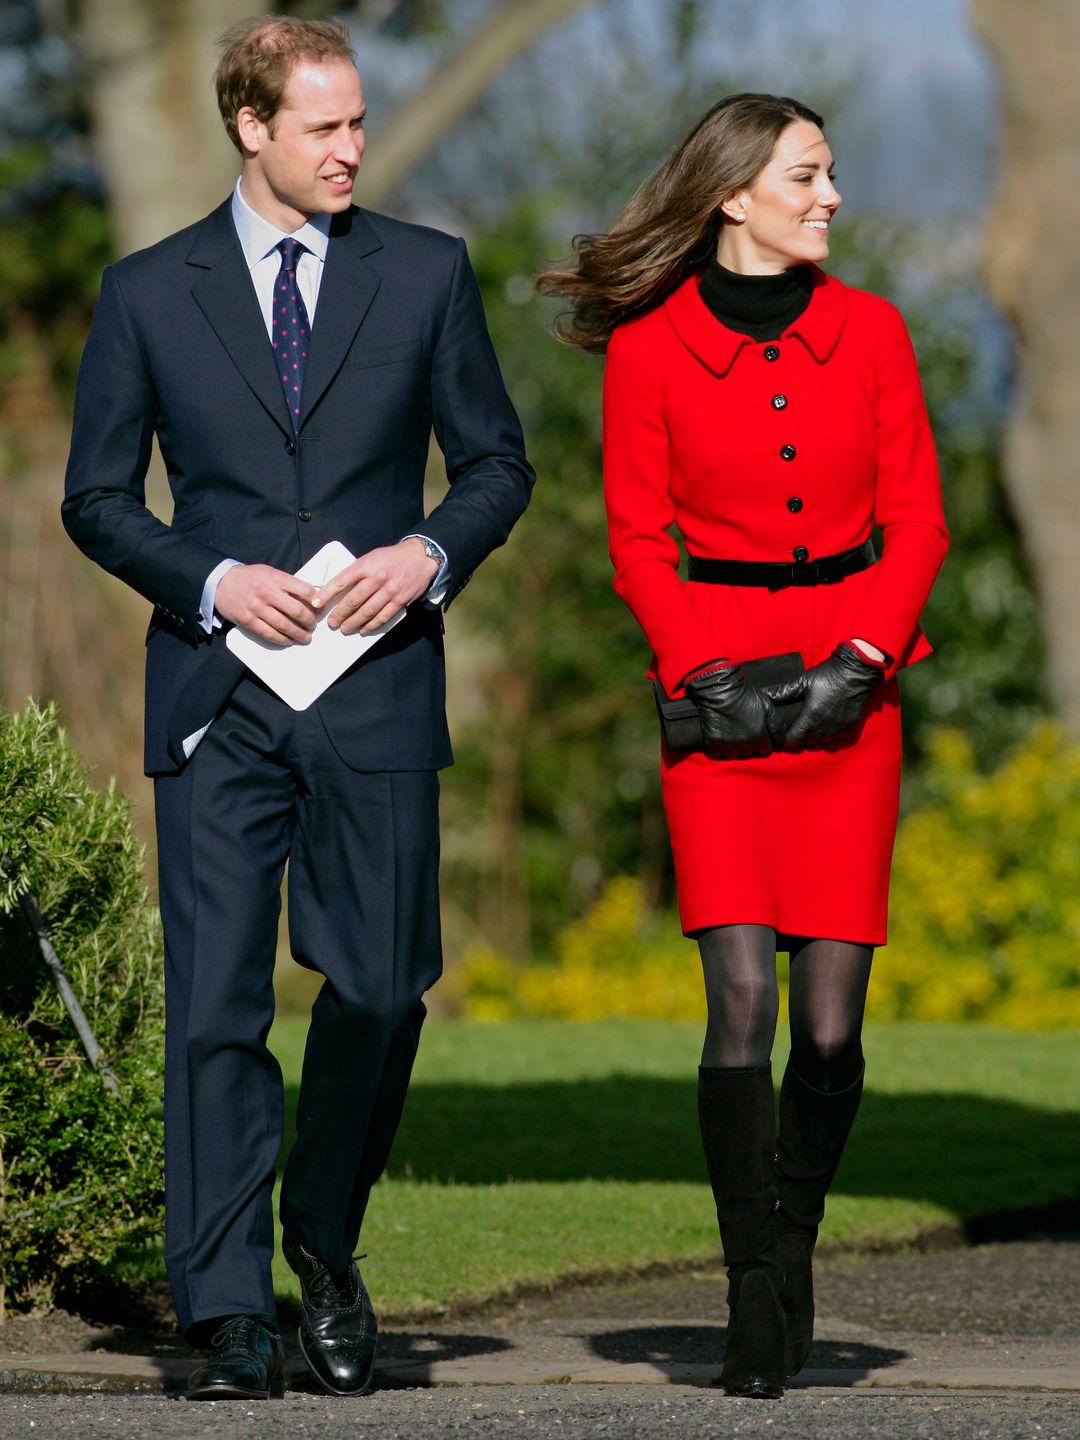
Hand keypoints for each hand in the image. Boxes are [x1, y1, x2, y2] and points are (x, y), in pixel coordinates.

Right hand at [214, 563, 321, 645]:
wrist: (221, 582)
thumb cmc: (250, 577)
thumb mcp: (270, 572)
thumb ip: (288, 583)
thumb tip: (310, 598)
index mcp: (275, 578)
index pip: (304, 590)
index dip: (316, 601)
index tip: (320, 608)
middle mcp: (267, 592)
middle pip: (296, 611)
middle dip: (309, 621)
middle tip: (313, 626)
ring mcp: (257, 608)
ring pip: (284, 625)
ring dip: (298, 634)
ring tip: (306, 637)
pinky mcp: (248, 620)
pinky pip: (269, 634)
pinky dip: (282, 639)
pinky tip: (289, 640)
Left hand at [320, 538, 440, 635]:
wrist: (419, 558)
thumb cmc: (391, 558)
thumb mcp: (371, 557)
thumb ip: (357, 571)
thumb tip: (338, 589)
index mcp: (366, 565)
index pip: (341, 581)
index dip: (326, 594)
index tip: (316, 603)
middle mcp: (377, 578)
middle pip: (353, 600)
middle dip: (340, 613)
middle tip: (332, 622)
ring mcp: (389, 590)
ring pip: (367, 611)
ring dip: (353, 622)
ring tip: (344, 628)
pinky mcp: (400, 601)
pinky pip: (383, 617)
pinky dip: (371, 626)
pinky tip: (363, 630)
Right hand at [685, 661, 777, 755]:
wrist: (718, 688)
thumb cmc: (744, 695)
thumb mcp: (767, 705)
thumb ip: (777, 725)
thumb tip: (781, 740)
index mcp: (758, 736)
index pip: (765, 749)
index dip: (762, 741)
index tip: (757, 733)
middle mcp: (743, 744)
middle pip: (749, 753)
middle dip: (749, 744)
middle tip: (744, 730)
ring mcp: (726, 745)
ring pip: (734, 755)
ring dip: (734, 747)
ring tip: (732, 734)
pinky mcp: (711, 744)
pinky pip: (716, 754)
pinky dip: (718, 749)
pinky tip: (720, 738)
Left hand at [762, 643, 882, 747]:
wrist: (856, 672)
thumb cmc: (828, 675)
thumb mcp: (805, 681)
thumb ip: (786, 691)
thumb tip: (766, 694)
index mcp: (810, 717)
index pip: (794, 739)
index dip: (788, 741)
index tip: (784, 740)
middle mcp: (823, 727)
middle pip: (808, 742)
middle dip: (802, 738)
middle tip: (799, 729)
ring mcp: (838, 728)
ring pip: (823, 740)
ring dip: (817, 736)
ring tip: (813, 727)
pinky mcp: (850, 726)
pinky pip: (836, 736)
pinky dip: (830, 732)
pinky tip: (828, 723)